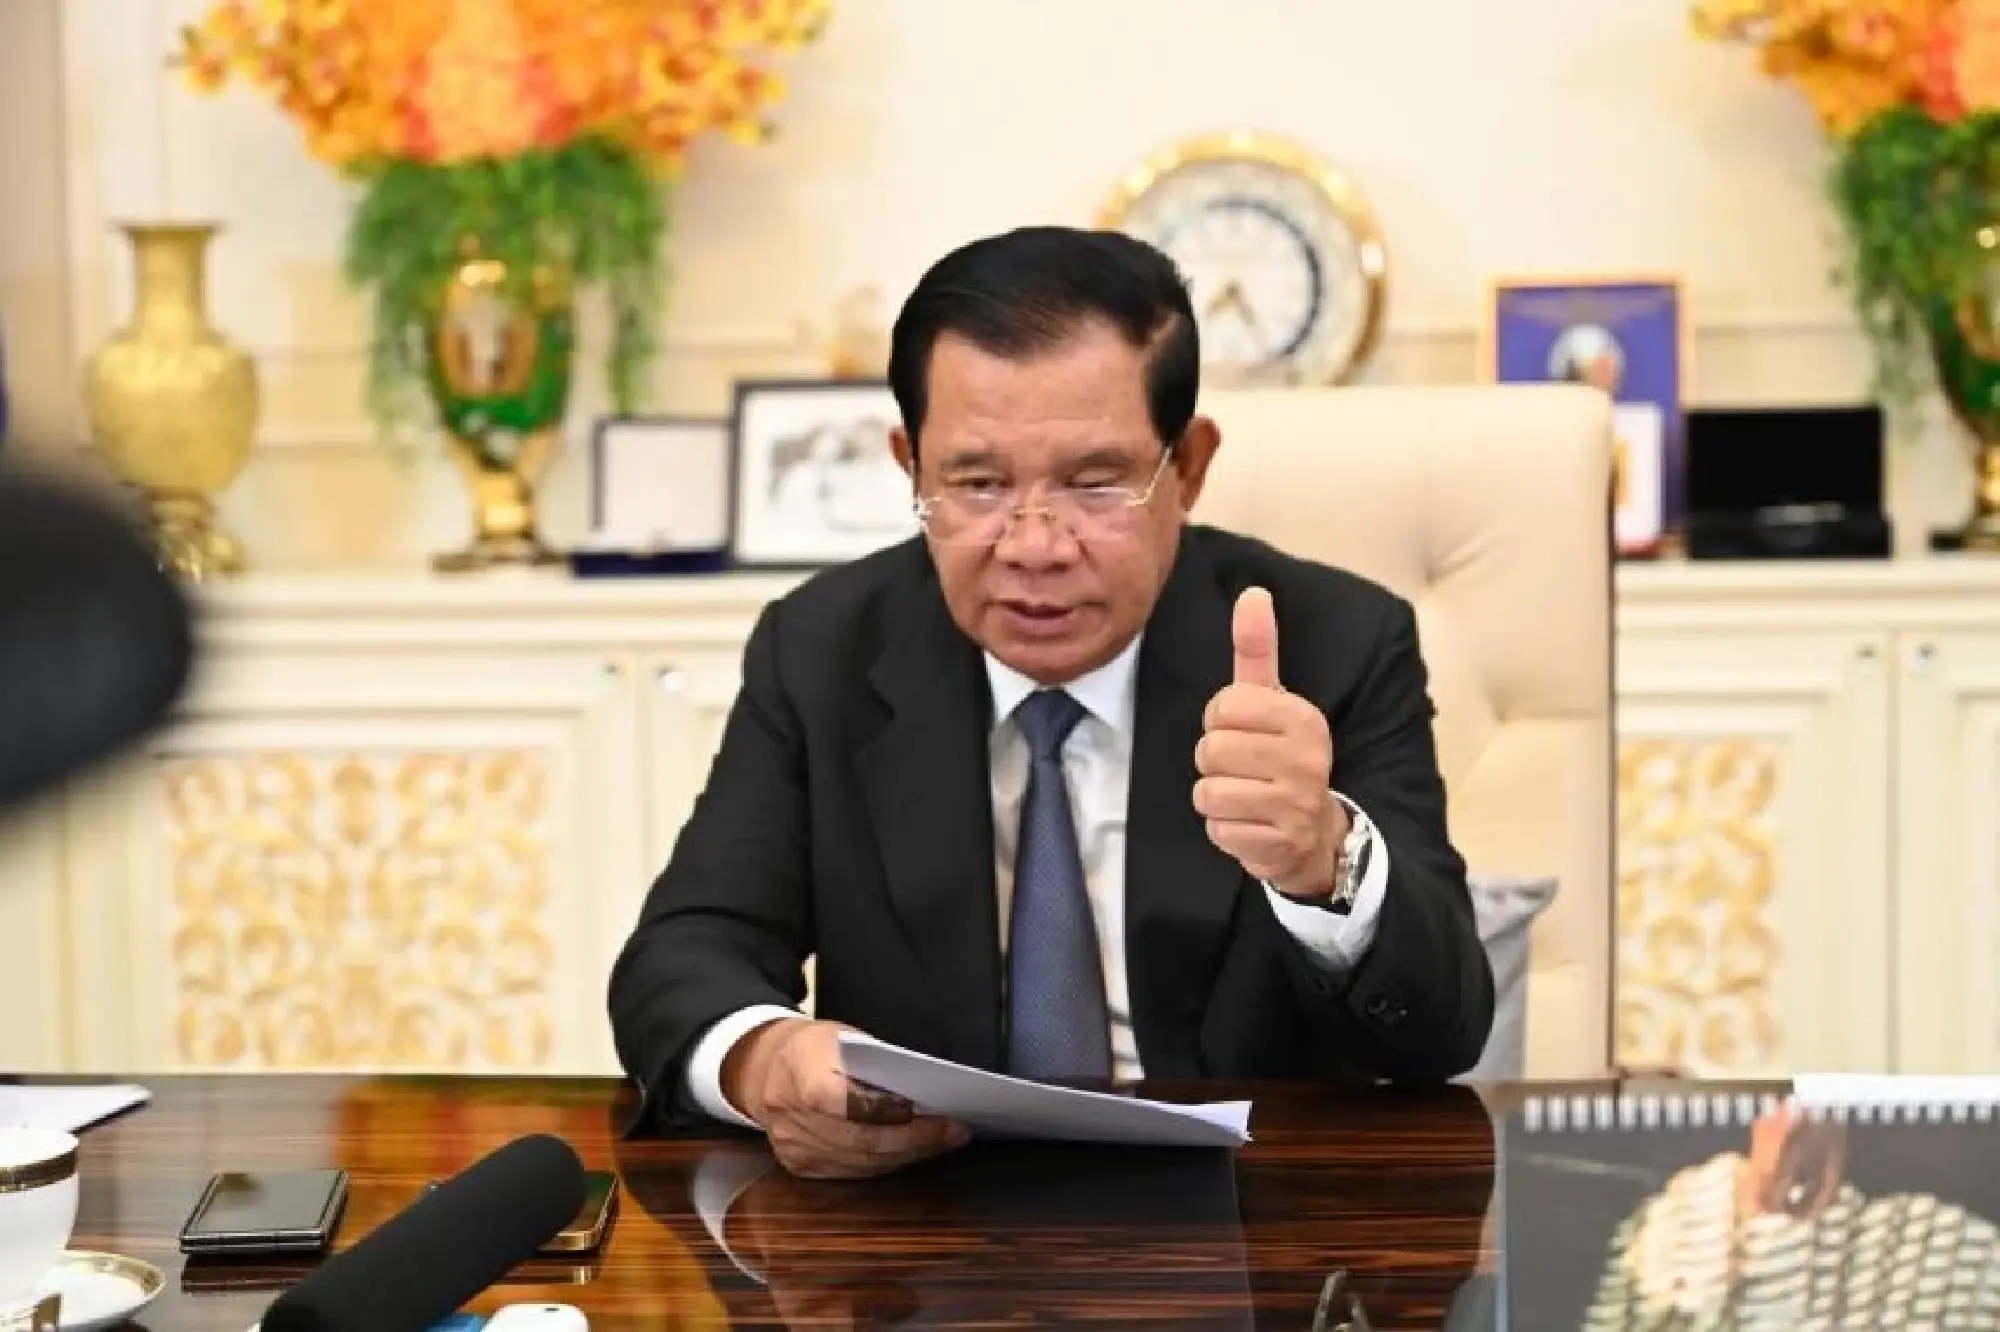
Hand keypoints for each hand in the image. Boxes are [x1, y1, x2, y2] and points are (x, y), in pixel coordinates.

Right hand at [723, 1018, 969, 1179]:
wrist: (762, 1068)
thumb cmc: (812, 1047)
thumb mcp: (841, 1037)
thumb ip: (874, 1064)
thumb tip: (923, 1090)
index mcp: (800, 1073)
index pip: (848, 1102)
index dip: (890, 1111)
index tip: (932, 1109)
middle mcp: (791, 1115)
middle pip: (861, 1139)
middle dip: (914, 1138)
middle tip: (953, 1131)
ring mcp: (793, 1146)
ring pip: (861, 1162)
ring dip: (907, 1154)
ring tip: (942, 1141)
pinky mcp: (799, 1165)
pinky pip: (851, 1172)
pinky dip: (886, 1163)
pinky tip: (911, 1151)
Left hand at [1194, 586, 1349, 898]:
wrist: (1313, 831)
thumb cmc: (1280, 754)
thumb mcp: (1271, 701)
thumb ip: (1256, 649)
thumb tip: (1253, 593)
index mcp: (1303, 718)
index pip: (1224, 707)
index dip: (1219, 720)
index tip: (1242, 731)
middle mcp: (1308, 759)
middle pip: (1212, 751)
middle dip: (1214, 761)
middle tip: (1242, 767)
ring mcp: (1296, 805)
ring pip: (1209, 792)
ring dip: (1215, 797)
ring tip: (1244, 795)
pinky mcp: (1280, 844)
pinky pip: (1218, 830)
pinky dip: (1224, 829)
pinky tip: (1249, 823)